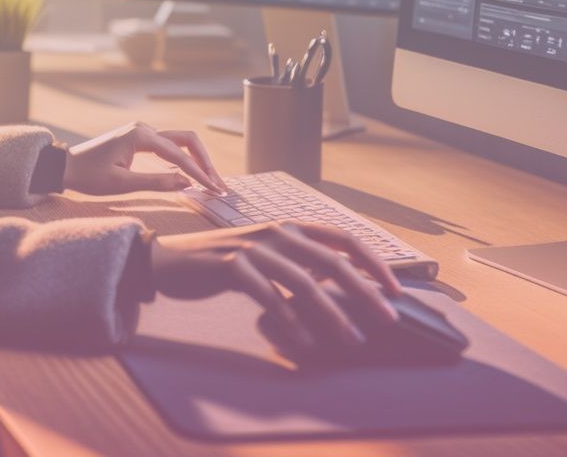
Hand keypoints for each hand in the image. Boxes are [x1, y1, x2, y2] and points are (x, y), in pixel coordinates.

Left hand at [62, 121, 229, 195]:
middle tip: (218, 185)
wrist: (65, 167)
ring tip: (211, 181)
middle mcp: (144, 129)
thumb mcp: (122, 184)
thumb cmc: (89, 177)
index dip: (199, 173)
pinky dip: (183, 158)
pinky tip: (192, 174)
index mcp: (140, 136)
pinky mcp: (139, 139)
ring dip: (197, 160)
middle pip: (186, 140)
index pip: (179, 155)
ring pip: (179, 142)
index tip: (213, 189)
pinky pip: (168, 146)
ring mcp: (142, 132)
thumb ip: (156, 183)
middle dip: (205, 162)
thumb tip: (187, 183)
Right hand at [150, 220, 404, 347]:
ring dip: (332, 313)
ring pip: (304, 282)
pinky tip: (305, 341)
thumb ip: (301, 262)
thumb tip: (340, 282)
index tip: (396, 289)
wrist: (170, 260)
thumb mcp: (269, 255)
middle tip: (388, 318)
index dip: (374, 262)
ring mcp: (254, 248)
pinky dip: (290, 320)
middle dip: (365, 291)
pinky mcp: (231, 267)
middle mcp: (277, 232)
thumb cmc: (226, 262)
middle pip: (332, 262)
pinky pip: (268, 296)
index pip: (345, 238)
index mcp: (291, 226)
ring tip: (351, 338)